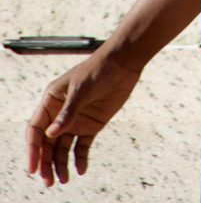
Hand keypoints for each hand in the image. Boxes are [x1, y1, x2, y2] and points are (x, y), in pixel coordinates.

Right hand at [26, 52, 140, 185]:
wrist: (123, 63)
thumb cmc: (98, 69)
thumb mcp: (82, 88)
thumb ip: (67, 111)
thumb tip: (51, 134)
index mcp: (51, 101)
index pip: (36, 129)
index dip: (33, 149)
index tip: (33, 167)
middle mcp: (60, 113)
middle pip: (48, 143)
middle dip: (46, 162)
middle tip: (49, 180)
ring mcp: (76, 120)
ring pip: (63, 148)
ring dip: (61, 164)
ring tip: (64, 180)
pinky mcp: (91, 125)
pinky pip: (82, 146)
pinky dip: (80, 158)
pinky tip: (81, 169)